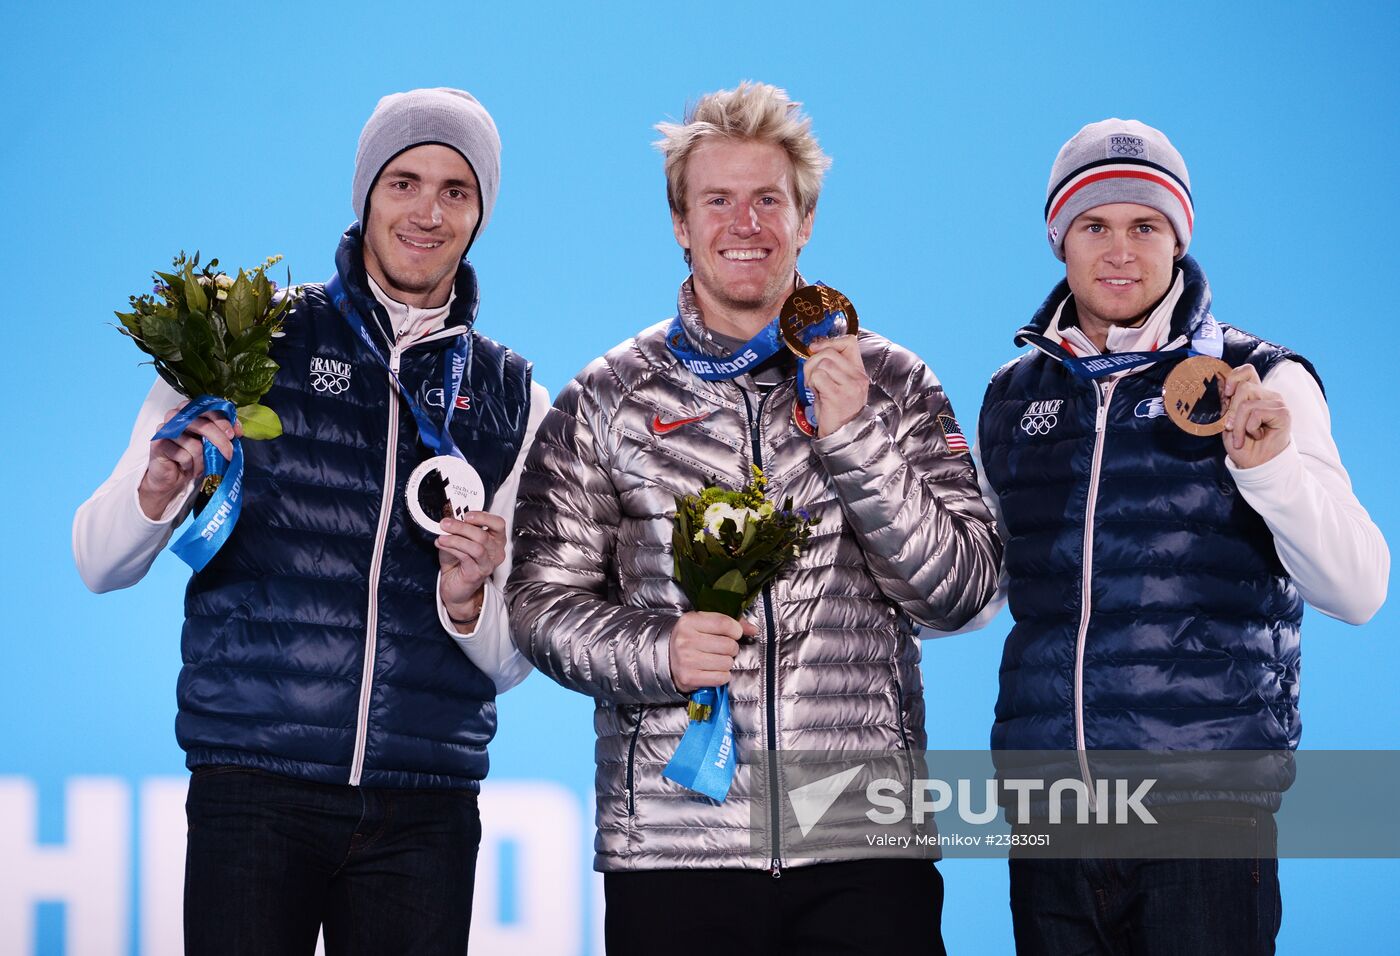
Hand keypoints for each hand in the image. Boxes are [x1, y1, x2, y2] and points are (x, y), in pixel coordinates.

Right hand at [138, 404, 239, 519]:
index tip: (234, 434)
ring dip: (202, 460)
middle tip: (229, 454)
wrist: (172, 475)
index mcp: (190, 410)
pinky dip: (190, 465)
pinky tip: (187, 467)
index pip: (208, 408)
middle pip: (203, 424)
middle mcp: (176, 415)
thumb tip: (238, 431)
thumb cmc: (193, 456)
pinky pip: (183, 455)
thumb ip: (223, 433)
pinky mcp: (158, 443)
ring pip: (194, 444)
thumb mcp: (211, 443)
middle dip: (220, 441)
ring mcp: (165, 428)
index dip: (223, 421)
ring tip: (201, 466)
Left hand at [436, 512, 506, 626]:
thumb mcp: (460, 539)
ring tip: (442, 536)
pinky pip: (466, 557)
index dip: (483, 517)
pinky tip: (442, 544)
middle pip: (483, 535)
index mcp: (495, 540)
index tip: (466, 515)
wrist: (454, 586)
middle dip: (462, 527)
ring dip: (456, 539)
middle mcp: (495, 552)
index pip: (498, 524)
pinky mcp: (477, 574)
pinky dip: (452, 548)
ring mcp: (487, 564)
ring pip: (477, 547)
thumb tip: (450, 518)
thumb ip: (459, 529)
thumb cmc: (459, 562)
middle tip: (446, 523)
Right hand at [668, 612, 757, 692]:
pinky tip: (714, 670)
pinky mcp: (689, 677)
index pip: (724, 623)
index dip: (736, 630)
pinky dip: (722, 675)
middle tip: (723, 649)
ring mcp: (686, 660)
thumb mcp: (704, 624)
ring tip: (716, 660)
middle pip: (728, 645)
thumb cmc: (690, 639)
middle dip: (731, 648)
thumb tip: (752, 629)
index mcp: (689, 621)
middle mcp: (686, 640)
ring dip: (726, 663)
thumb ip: (729, 623)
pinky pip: (721, 677)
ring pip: (727, 662)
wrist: (666, 657)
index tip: (735, 633)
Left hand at [803, 335, 868, 436]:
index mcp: (859, 371)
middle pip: (830, 352)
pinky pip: (818, 377)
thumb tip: (815, 347)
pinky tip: (815, 392)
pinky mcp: (837, 395)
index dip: (830, 341)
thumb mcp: (840, 384)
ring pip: (823, 363)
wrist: (843, 434)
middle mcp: (858, 377)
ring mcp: (849, 386)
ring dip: (811, 373)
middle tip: (811, 376)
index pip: (849, 342)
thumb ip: (833, 365)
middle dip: (813, 361)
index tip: (816, 349)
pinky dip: (811, 383)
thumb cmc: (838, 409)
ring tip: (814, 386)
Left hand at [1221, 364, 1290, 468]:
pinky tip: (1257, 436)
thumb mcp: (1228, 422)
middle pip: (1243, 388)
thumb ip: (1227, 405)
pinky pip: (1256, 414)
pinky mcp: (1283, 413)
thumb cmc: (1243, 444)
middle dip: (1231, 411)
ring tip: (1243, 436)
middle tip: (1230, 428)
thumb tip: (1221, 388)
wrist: (1256, 463)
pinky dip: (1249, 429)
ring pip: (1246, 403)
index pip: (1247, 371)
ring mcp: (1277, 403)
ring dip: (1238, 425)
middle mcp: (1267, 395)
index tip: (1226, 393)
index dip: (1234, 377)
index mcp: (1254, 394)